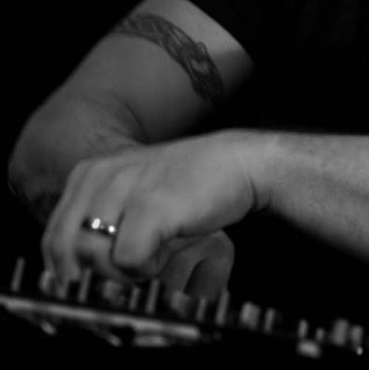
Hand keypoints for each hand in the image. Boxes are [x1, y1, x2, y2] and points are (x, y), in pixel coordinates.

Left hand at [41, 132, 264, 284]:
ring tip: (156, 248)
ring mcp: (123, 188)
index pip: (53, 239)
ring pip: (95, 260)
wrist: (237, 165)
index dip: (71, 271)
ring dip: (127, 269)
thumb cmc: (187, 189)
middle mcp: (101, 176)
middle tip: (133, 265)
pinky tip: (170, 245)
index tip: (96, 281)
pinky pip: (127, 261)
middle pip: (69, 253)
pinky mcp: (148, 206)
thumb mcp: (131, 199)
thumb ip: (97, 226)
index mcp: (90, 173)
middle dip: (99, 272)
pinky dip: (150, 266)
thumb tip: (68, 276)